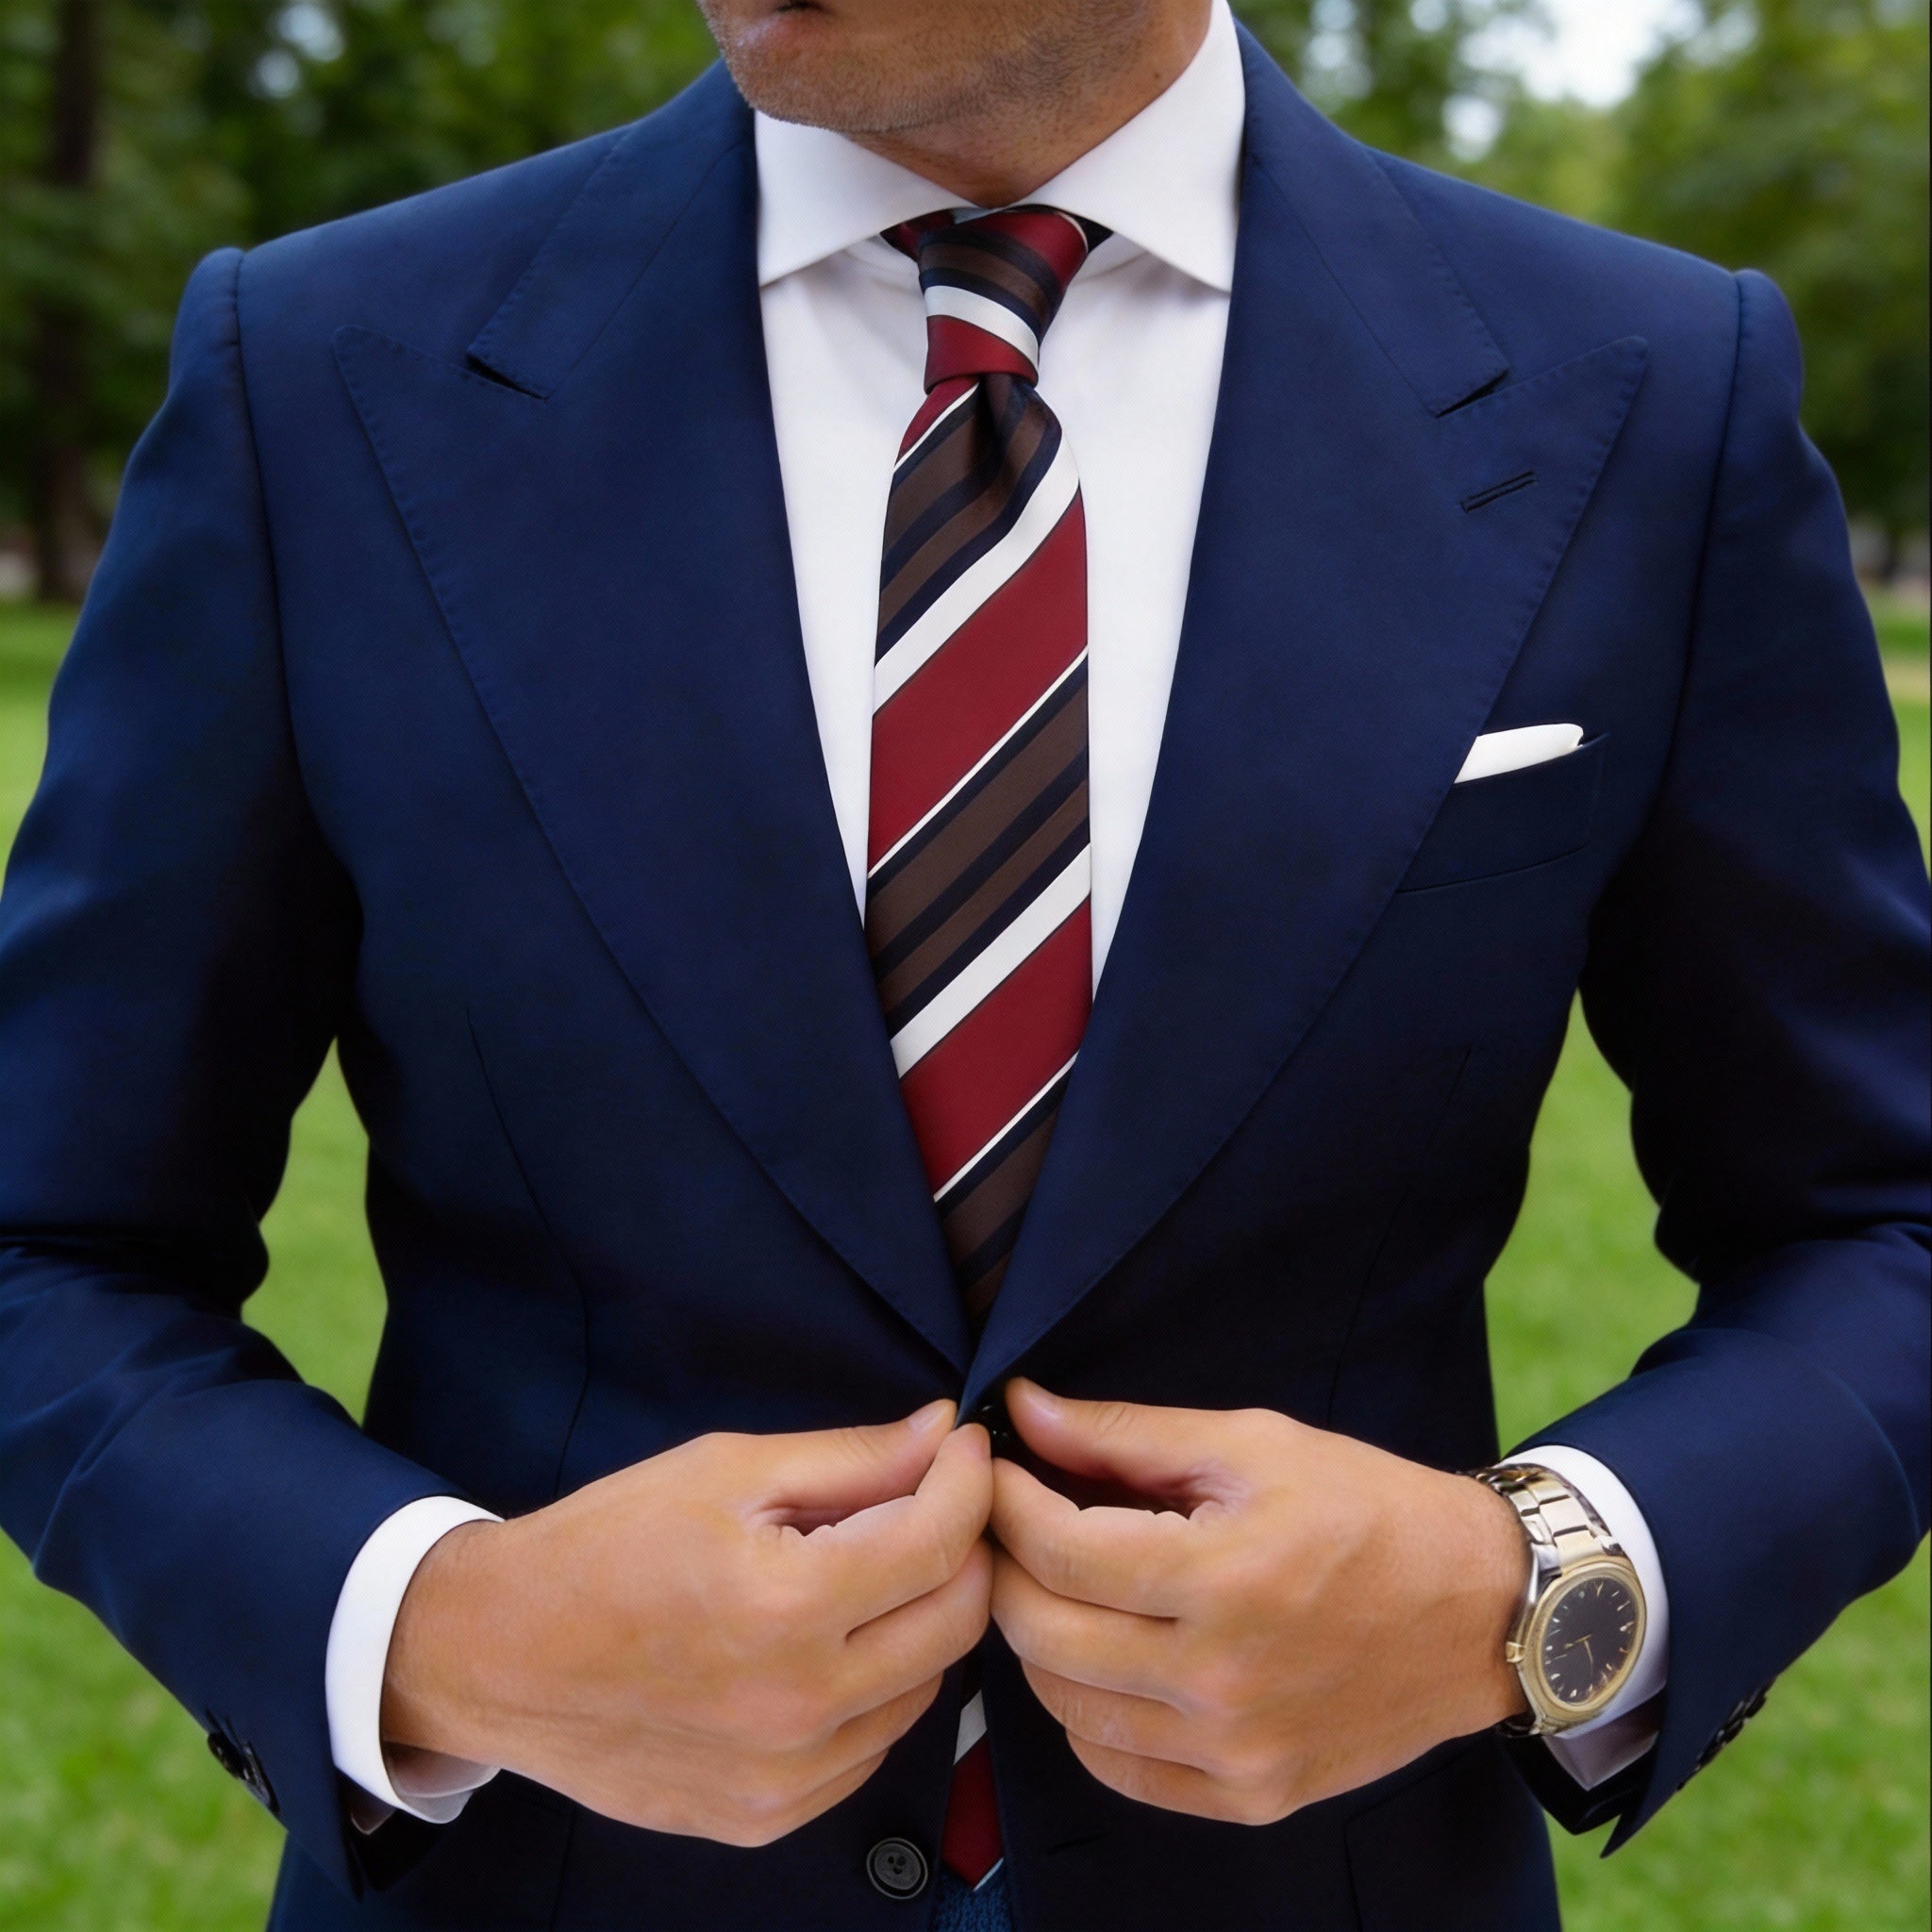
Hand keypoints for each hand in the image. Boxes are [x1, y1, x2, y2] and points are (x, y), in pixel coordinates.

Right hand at [382, 1401, 991, 1844]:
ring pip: (926, 1688)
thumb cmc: (606, 1545)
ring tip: (869, 1572)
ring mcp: (786, 1777)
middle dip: (964, 1548)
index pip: (940, 1542)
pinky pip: (872, 1746)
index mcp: (786, 1606)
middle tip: (934, 1503)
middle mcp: (798, 1705)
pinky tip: (829, 1644)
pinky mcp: (768, 1817)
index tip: (964, 1448)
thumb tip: (943, 1433)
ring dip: (921, 1620)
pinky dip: (876, 1688)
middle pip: (956, 1621)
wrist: (499, 1655)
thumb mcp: (726, 1470)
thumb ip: (850, 1458)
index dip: (969, 1481)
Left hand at [988, 1381, 1526, 1824]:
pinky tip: (1102, 1657)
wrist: (1482, 1611)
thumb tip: (1025, 1411)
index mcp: (1224, 1578)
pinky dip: (1085, 1713)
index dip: (1006, 1502)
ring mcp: (1235, 1751)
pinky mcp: (1250, 1796)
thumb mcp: (1253, 1444)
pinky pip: (1117, 1767)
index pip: (1058, 1550)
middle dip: (1005, 1567)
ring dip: (1038, 1639)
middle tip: (1010, 1523)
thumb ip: (1127, 1435)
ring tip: (1055, 1583)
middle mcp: (1222, 1680)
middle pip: (1043, 1633)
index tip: (994, 1469)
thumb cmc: (1370, 1510)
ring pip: (1065, 1707)